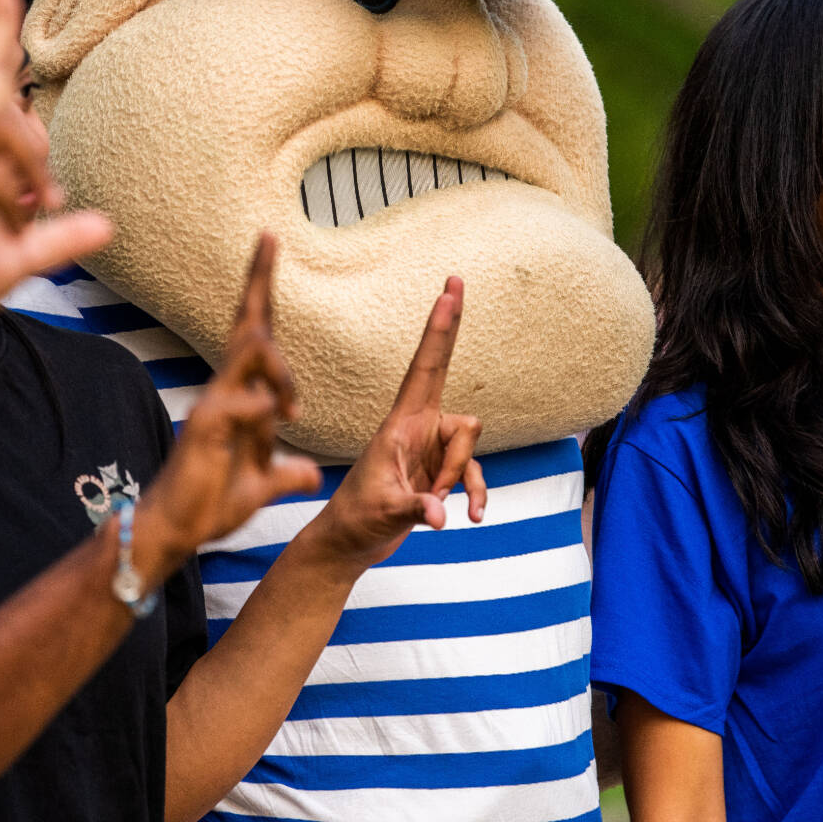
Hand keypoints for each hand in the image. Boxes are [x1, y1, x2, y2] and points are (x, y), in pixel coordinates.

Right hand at [134, 235, 321, 572]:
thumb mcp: (261, 486)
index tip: (269, 245)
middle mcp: (223, 390)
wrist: (174, 531)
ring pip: (245, 356)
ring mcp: (211, 406)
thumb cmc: (211, 503)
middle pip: (245, 325)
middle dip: (257, 280)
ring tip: (291, 407)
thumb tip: (311, 475)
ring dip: (277, 366)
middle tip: (269, 237)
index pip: (255, 337)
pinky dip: (259, 407)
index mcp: (239, 395)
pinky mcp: (201, 430)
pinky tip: (274, 421)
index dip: (262, 292)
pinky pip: (237, 405)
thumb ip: (285, 474)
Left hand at [304, 276, 484, 573]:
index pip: (425, 368)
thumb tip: (442, 515)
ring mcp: (431, 449)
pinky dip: (473, 495)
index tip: (450, 290)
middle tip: (456, 279)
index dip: (440, 330)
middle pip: (455, 398)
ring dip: (458, 477)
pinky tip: (468, 519)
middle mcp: (418, 428)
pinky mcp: (440, 472)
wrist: (349, 542)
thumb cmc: (356, 519)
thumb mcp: (383, 512)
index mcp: (400, 424)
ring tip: (431, 501)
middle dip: (452, 352)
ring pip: (470, 445)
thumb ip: (415, 509)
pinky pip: (473, 474)